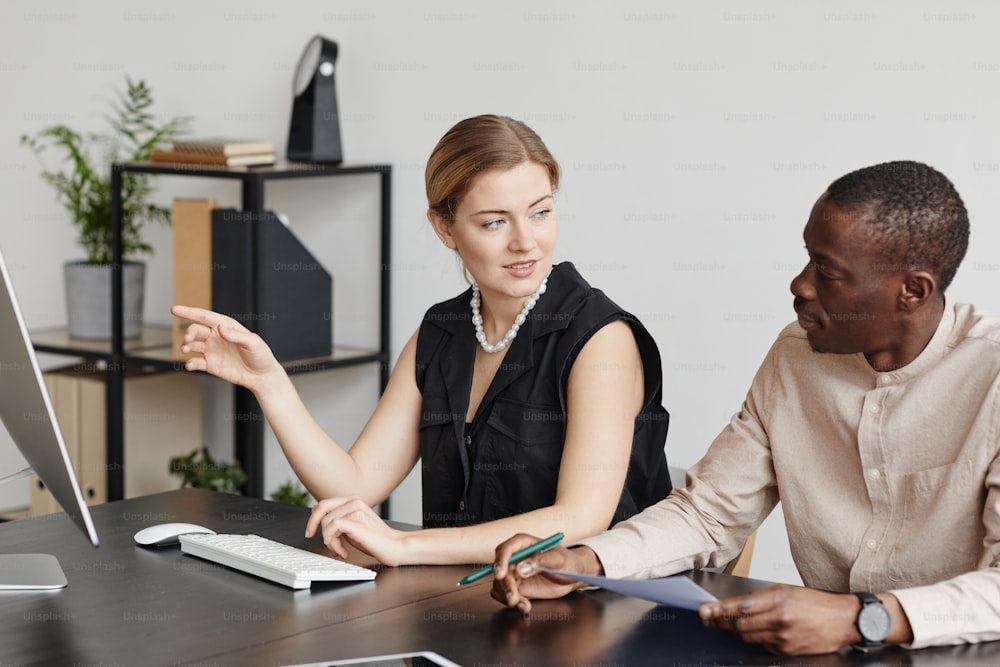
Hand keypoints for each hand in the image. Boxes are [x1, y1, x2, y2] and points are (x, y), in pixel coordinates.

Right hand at [171, 305, 280, 391]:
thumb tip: (220, 328)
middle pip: (196, 330)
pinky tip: (190, 365)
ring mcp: (212, 350)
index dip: (189, 312)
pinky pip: (196, 362)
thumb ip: (236, 335)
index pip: (205, 317)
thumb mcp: (253, 342)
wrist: (262, 376)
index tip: (174, 310)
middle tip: (188, 339)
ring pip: (192, 345)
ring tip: (185, 350)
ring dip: (186, 346)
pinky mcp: (211, 364)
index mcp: (226, 326)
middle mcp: (216, 336)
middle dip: (189, 333)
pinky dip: (190, 363)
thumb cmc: (261, 356)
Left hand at [305, 496, 407, 565]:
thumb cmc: (374, 539)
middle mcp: (354, 502)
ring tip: (340, 550)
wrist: (394, 546)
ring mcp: (357, 510)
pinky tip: (343, 551)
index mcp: (353, 500)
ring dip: (329, 541)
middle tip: (312, 537)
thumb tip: (316, 514)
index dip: (313, 518)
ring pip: (327, 522)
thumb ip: (337, 518)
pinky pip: (333, 526)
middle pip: (321, 508)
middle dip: (313, 525)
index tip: (311, 531)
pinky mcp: (358, 522)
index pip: (324, 503)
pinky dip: (333, 541)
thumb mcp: (351, 526)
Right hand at [490, 533, 598, 613]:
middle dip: (505, 585)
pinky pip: (505, 595)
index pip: (506, 549)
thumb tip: (522, 567)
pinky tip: (526, 605)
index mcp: (524, 544)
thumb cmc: (567, 562)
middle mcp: (516, 557)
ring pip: (500, 584)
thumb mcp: (559, 560)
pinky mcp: (517, 586)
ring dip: (508, 596)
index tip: (501, 575)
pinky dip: (513, 602)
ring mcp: (515, 573)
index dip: (500, 561)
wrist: (572, 577)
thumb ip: (541, 562)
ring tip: (525, 604)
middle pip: (500, 569)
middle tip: (514, 598)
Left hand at [698, 584, 860, 654]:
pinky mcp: (787, 650)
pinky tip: (762, 632)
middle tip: (711, 618)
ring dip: (738, 631)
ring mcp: (783, 637)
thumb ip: (762, 597)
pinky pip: (762, 646)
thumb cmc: (817, 603)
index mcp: (779, 598)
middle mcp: (780, 618)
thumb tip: (738, 604)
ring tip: (733, 624)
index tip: (705, 610)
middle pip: (739, 624)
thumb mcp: (788, 590)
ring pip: (748, 636)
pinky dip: (758, 639)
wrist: (844, 620)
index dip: (719, 609)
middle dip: (722, 622)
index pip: (741, 605)